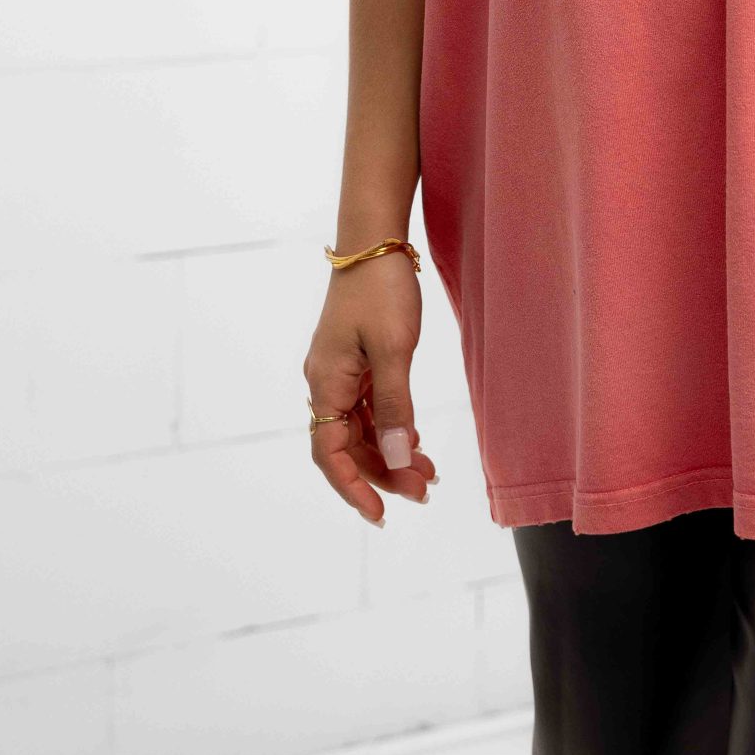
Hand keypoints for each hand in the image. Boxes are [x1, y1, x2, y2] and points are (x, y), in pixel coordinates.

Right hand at [304, 254, 438, 526]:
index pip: (329, 453)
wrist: (376, 240)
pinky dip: (392, 428)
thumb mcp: (393, 350)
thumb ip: (394, 408)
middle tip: (423, 492)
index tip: (381, 514)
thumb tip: (394, 459)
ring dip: (390, 454)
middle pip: (348, 446)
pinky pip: (370, 408)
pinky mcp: (357, 361)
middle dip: (383, 474)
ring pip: (361, 429)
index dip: (352, 488)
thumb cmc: (382, 289)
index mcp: (326, 383)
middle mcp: (327, 382)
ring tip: (428, 474)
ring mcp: (341, 372)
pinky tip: (416, 442)